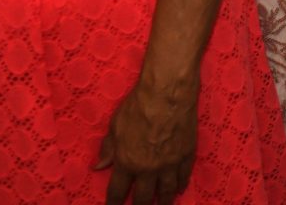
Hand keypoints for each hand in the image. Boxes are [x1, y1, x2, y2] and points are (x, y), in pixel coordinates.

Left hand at [95, 82, 197, 203]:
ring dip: (163, 202)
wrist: (167, 92)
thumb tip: (98, 166)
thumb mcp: (116, 125)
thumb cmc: (138, 105)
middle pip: (144, 198)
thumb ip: (108, 148)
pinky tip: (180, 189)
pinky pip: (184, 176)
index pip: (117, 191)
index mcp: (127, 162)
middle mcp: (148, 169)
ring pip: (167, 192)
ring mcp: (170, 164)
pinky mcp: (187, 154)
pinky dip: (181, 185)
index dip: (114, 203)